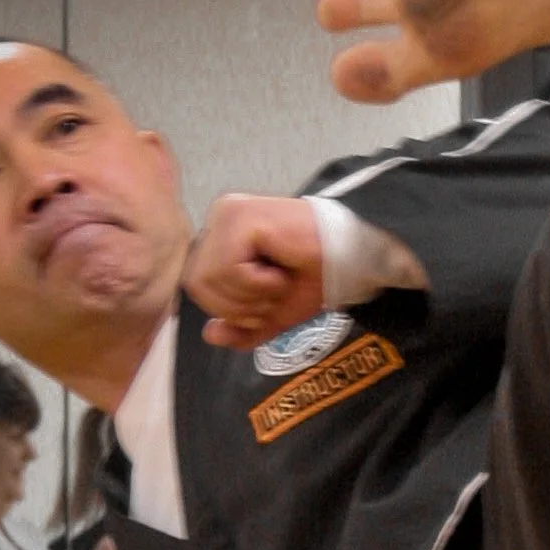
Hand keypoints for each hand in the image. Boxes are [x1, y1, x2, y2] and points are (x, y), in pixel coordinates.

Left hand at [186, 194, 325, 348]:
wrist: (352, 256)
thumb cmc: (316, 276)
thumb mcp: (273, 314)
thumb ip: (241, 329)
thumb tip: (209, 334)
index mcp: (222, 236)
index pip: (198, 285)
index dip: (230, 309)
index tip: (267, 301)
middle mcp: (219, 218)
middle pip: (197, 285)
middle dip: (238, 306)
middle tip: (274, 292)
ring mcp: (227, 214)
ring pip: (209, 279)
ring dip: (250, 295)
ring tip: (279, 281)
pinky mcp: (241, 218)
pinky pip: (228, 269)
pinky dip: (257, 283)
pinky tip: (280, 271)